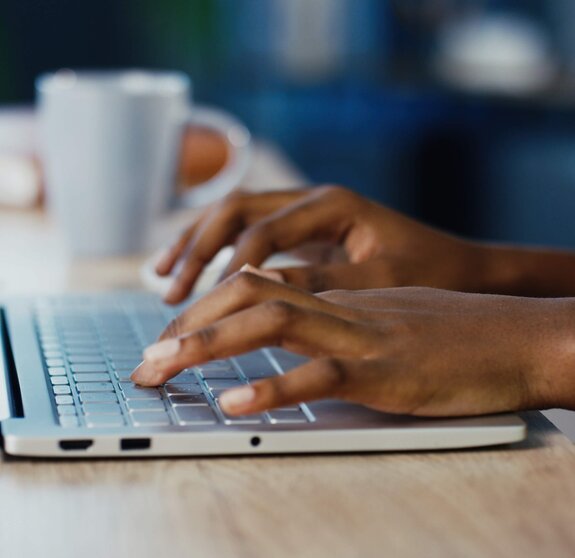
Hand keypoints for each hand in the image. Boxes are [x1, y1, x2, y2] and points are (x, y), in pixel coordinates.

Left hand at [131, 271, 574, 416]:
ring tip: (162, 368)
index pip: (256, 285)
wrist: (518, 335)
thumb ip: (337, 324)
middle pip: (248, 294)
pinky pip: (322, 374)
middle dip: (188, 323)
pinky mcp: (387, 371)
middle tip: (146, 360)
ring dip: (210, 345)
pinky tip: (235, 404)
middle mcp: (341, 307)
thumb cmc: (454, 334)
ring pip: (273, 323)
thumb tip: (291, 338)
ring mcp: (362, 336)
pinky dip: (275, 388)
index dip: (204, 308)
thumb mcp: (383, 321)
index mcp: (338, 295)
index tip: (169, 339)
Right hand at [156, 186, 485, 303]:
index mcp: (332, 204)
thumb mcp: (380, 280)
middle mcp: (312, 199)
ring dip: (195, 245)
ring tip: (163, 279)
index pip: (263, 231)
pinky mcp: (303, 233)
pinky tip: (195, 275)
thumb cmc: (430, 271)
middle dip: (196, 250)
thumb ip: (321, 282)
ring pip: (233, 217)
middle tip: (169, 291)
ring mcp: (305, 213)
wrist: (460, 267)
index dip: (228, 267)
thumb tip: (258, 290)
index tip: (201, 305)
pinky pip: (247, 235)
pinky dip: (216, 253)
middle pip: (235, 211)